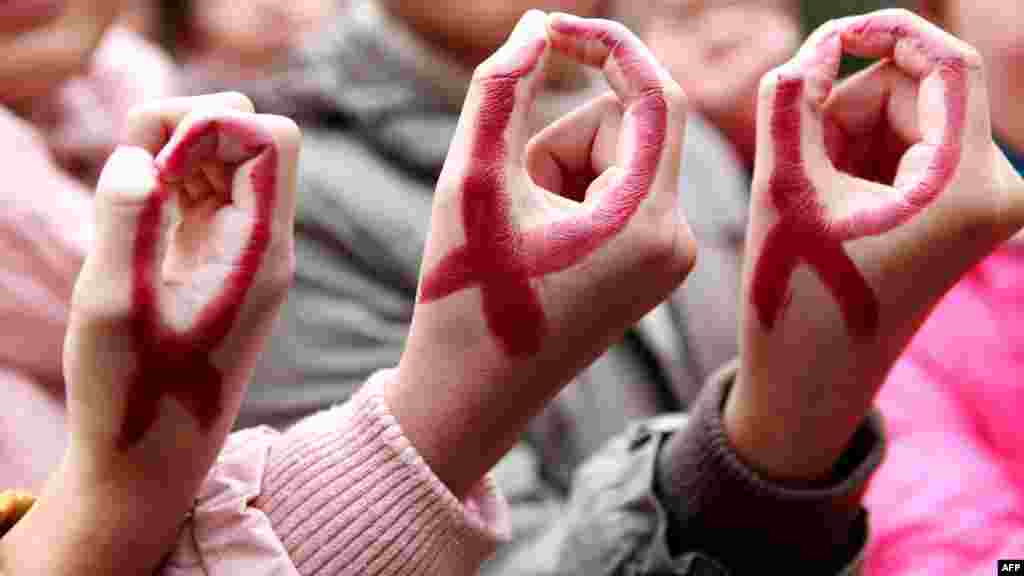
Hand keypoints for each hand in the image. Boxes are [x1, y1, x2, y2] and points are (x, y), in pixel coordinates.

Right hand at [1, 93, 299, 575]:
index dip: (212, 125)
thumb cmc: (133, 396)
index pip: (270, 140)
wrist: (149, 462)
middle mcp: (262, 245)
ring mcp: (239, 252)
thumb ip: (125, 220)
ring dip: (171, 152)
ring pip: (222, 159)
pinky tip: (128, 209)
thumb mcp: (114, 306)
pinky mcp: (211, 261)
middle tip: (130, 171)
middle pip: (249, 138)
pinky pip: (199, 192)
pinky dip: (164, 180)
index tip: (154, 166)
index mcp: (260, 252)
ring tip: (122, 194)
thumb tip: (137, 154)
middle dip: (189, 128)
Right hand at [388, 11, 693, 498]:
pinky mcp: (650, 266)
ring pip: (616, 159)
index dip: (605, 46)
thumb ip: (501, 90)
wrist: (471, 398)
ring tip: (518, 231)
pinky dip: (570, 197)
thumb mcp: (473, 183)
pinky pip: (618, 192)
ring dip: (557, 170)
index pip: (653, 96)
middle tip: (508, 194)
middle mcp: (676, 242)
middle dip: (557, 139)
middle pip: (625, 128)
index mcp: (645, 225)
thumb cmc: (467, 297)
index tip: (551, 29)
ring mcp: (667, 257)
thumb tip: (534, 27)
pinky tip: (535, 245)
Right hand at [727, 10, 1023, 481]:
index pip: (944, 64)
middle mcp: (992, 190)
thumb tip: (812, 50)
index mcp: (968, 186)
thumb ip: (791, 101)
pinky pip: (904, 149)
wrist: (810, 385)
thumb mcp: (782, 190)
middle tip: (786, 158)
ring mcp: (977, 204)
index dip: (881, 33)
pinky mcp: (955, 214)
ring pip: (903, 118)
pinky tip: (819, 200)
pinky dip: (854, 156)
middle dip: (843, 106)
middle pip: (914, 92)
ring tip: (800, 194)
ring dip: (841, 134)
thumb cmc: (796, 297)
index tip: (822, 36)